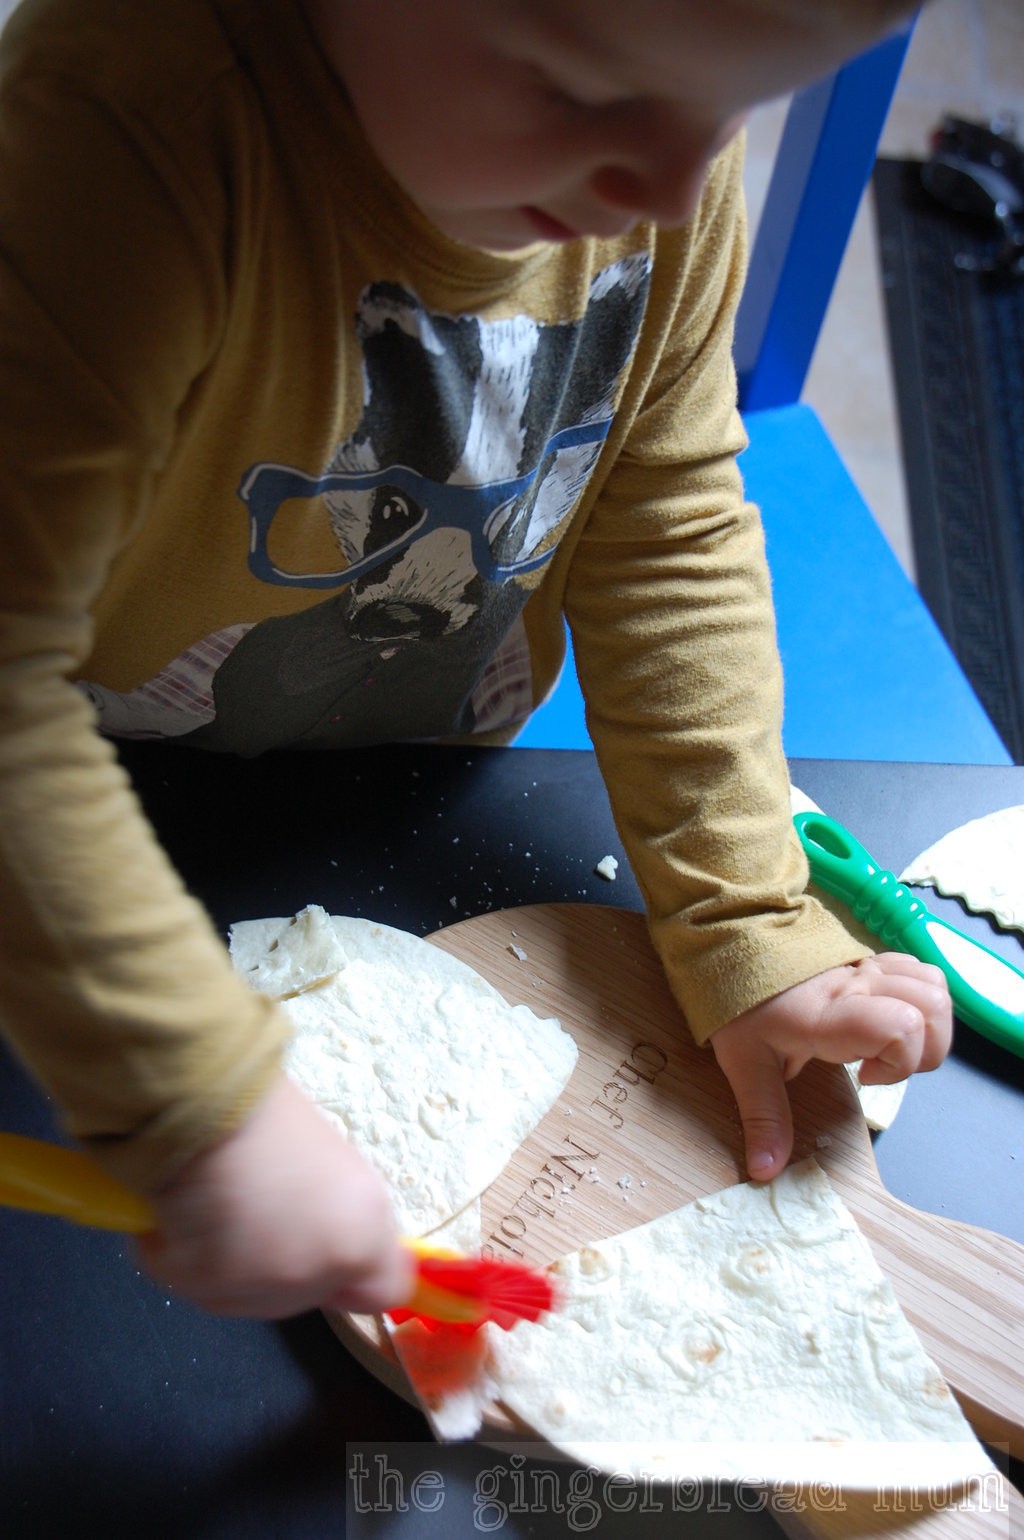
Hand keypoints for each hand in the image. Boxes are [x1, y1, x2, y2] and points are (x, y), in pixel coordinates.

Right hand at [136, 1074, 413, 1318]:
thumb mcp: (329, 1164)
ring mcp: (266, 1285)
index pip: (384, 1290)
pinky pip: (187, 1280)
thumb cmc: (266, 1115)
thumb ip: (337, 1213)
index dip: (354, 1278)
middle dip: (280, 1265)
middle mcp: (323, 1268)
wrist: (208, 1102)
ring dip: (224, 1265)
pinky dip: (174, 1252)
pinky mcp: (209, 1286)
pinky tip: (179, 1209)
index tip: (331, 1258)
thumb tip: (326, 1233)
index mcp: (365, 1229)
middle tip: (256, 1212)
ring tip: (213, 1204)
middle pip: (305, 1295)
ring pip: (244, 1297)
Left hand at [710, 954, 951, 1182]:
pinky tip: (887, 1014)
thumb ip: (763, 1116)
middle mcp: (858, 986)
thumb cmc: (740, 1006)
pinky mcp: (870, 960)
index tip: (866, 1077)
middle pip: (931, 1005)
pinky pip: (918, 970)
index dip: (899, 1061)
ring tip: (889, 1040)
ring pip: (933, 985)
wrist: (732, 948)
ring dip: (927, 1020)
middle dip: (924, 1048)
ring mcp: (867, 969)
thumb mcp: (744, 1064)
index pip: (899, 1025)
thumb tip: (766, 1171)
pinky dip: (918, 995)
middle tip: (881, 1064)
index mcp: (830, 1016)